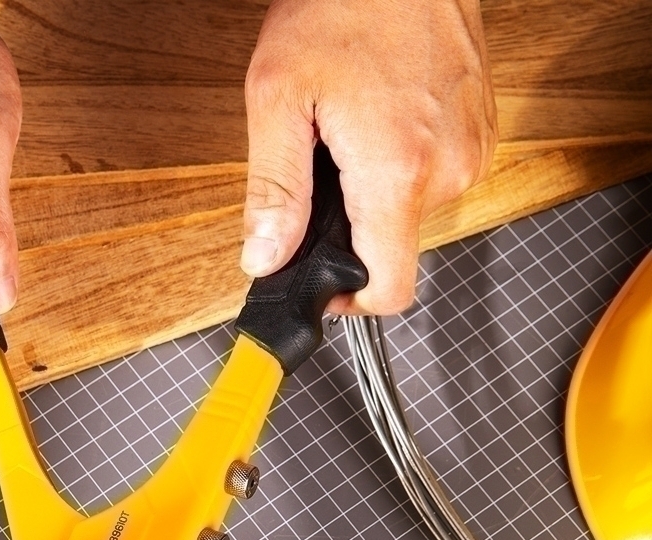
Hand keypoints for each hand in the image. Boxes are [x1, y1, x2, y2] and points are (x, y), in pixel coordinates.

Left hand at [241, 0, 496, 313]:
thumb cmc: (345, 0)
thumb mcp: (278, 98)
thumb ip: (272, 192)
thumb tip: (265, 259)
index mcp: (396, 173)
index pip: (388, 290)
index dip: (349, 301)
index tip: (322, 288)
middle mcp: (447, 169)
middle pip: (391, 248)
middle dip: (348, 227)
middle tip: (323, 172)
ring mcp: (471, 149)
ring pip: (410, 213)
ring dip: (373, 191)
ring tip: (351, 133)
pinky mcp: (481, 131)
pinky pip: (434, 177)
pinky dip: (400, 165)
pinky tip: (380, 120)